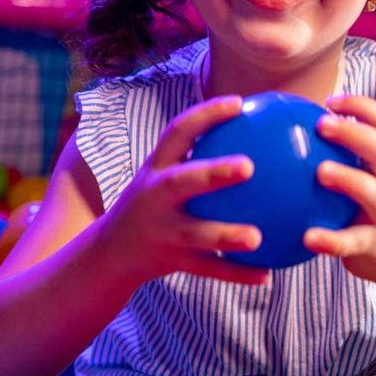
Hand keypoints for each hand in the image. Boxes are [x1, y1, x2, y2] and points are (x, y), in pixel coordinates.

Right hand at [96, 95, 270, 286]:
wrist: (109, 253)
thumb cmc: (153, 204)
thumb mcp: (163, 176)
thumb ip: (199, 156)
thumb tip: (259, 133)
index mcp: (156, 169)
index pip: (178, 132)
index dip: (206, 115)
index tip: (239, 102)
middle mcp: (155, 197)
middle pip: (182, 182)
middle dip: (213, 173)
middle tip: (249, 166)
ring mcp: (161, 231)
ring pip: (195, 233)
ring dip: (226, 235)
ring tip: (257, 238)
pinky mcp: (169, 261)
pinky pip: (207, 269)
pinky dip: (236, 273)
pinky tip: (267, 273)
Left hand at [304, 95, 375, 283]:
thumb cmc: (356, 207)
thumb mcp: (352, 177)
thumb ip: (327, 153)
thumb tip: (277, 126)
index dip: (362, 107)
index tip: (330, 101)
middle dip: (356, 133)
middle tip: (321, 124)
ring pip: (374, 193)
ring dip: (349, 178)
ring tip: (320, 172)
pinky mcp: (375, 245)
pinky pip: (352, 242)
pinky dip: (331, 239)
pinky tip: (307, 237)